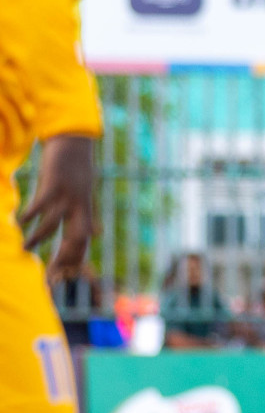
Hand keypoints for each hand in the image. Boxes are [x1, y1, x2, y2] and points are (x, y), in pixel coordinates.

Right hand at [19, 135, 94, 280]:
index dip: (77, 256)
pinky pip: (41, 204)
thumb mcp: (87, 193)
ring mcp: (68, 195)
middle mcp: (79, 205)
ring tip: (24, 249)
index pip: (84, 239)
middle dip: (64, 256)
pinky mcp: (55, 183)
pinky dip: (30, 214)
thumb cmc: (78, 167)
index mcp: (85, 208)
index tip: (66, 271)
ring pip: (54, 224)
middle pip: (76, 237)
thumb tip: (96, 233)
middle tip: (51, 271)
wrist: (75, 141)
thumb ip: (88, 214)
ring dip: (39, 238)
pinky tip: (18, 222)